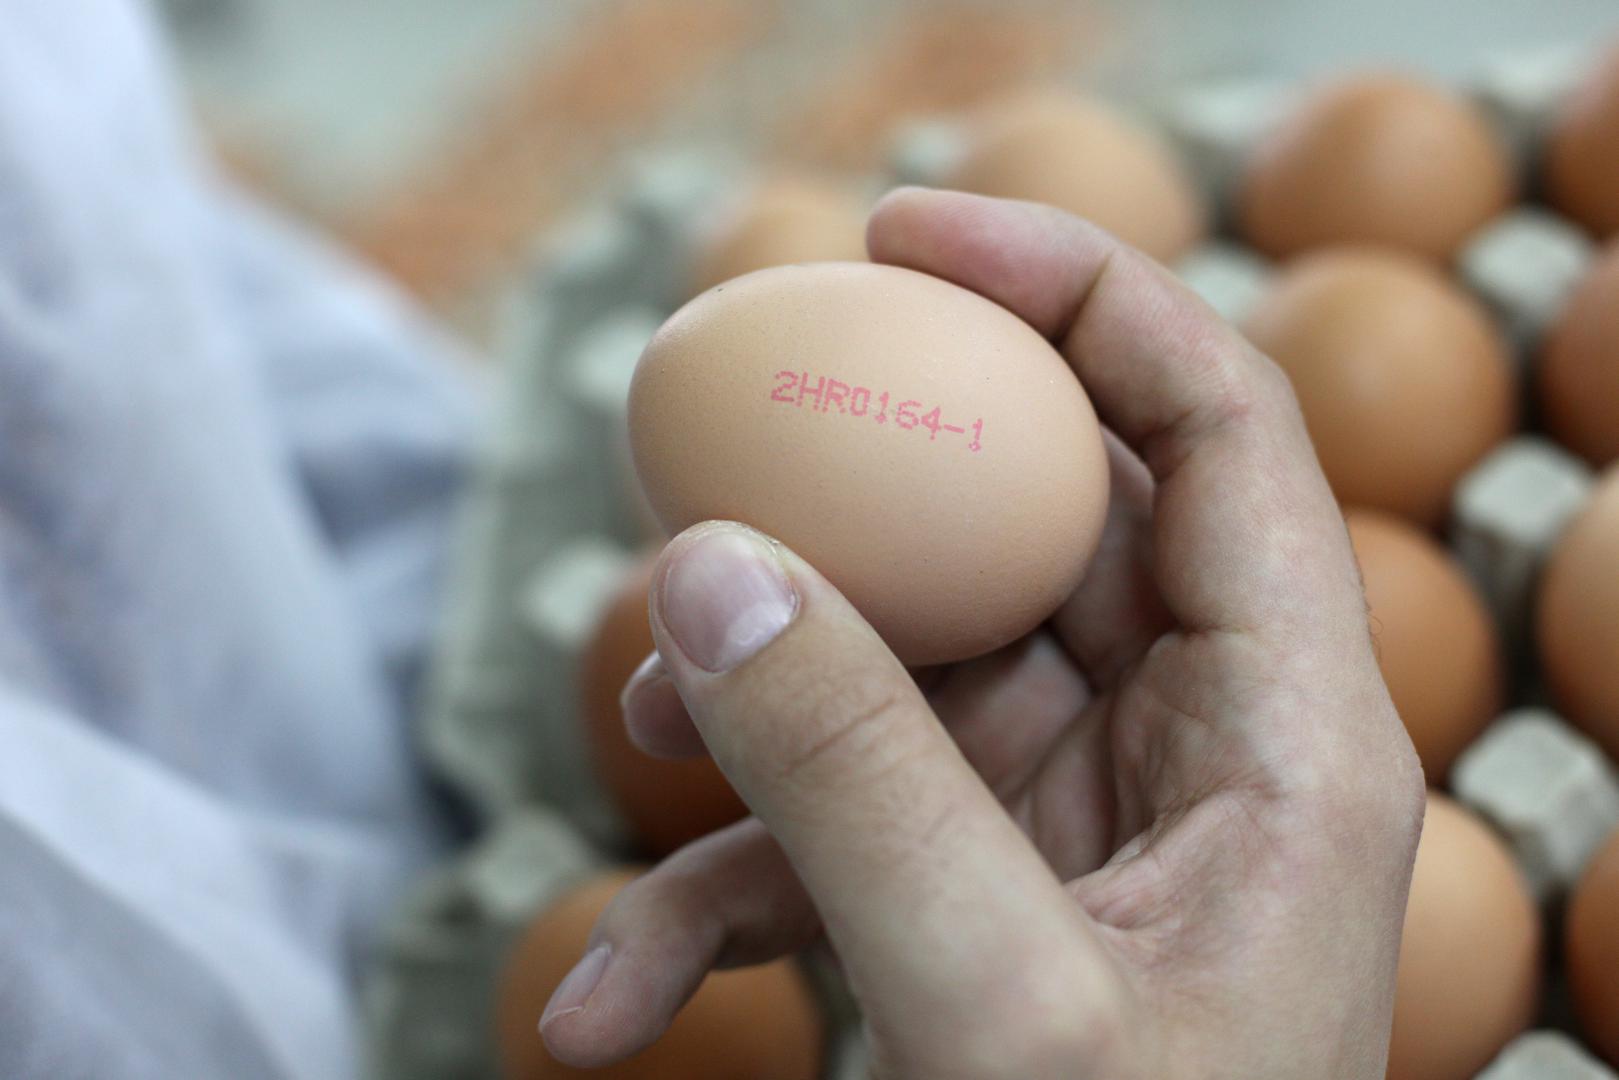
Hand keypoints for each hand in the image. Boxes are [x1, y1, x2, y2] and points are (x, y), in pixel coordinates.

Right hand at [538, 190, 1425, 1078]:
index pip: (1211, 425)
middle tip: (713, 485)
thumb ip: (860, 785)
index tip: (905, 235)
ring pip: (899, 676)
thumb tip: (718, 575)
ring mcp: (1060, 828)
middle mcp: (1176, 752)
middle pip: (1026, 530)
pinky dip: (713, 895)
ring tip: (640, 746)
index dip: (1077, 291)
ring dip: (751, 704)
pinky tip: (612, 998)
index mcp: (1282, 736)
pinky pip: (830, 837)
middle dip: (860, 506)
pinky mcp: (961, 906)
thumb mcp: (1001, 1011)